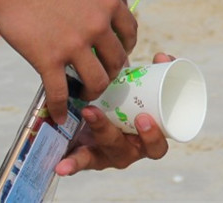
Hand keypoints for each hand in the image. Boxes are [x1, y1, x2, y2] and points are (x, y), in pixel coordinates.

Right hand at [0, 0, 137, 123]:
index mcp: (108, 3)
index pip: (130, 33)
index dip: (126, 47)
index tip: (118, 54)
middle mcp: (97, 26)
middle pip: (117, 61)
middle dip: (112, 73)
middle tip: (103, 77)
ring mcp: (74, 45)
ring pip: (96, 80)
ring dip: (93, 91)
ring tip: (86, 95)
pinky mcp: (48, 58)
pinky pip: (59, 91)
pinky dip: (60, 108)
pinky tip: (59, 116)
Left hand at [55, 52, 174, 175]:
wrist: (107, 118)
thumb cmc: (135, 106)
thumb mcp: (146, 93)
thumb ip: (157, 78)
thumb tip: (162, 57)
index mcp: (146, 144)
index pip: (156, 149)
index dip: (152, 137)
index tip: (143, 118)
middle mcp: (126, 153)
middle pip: (121, 150)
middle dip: (110, 131)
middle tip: (99, 110)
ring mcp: (104, 156)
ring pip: (98, 155)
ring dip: (91, 132)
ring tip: (86, 112)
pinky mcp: (85, 155)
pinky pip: (78, 161)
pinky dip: (70, 164)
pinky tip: (60, 165)